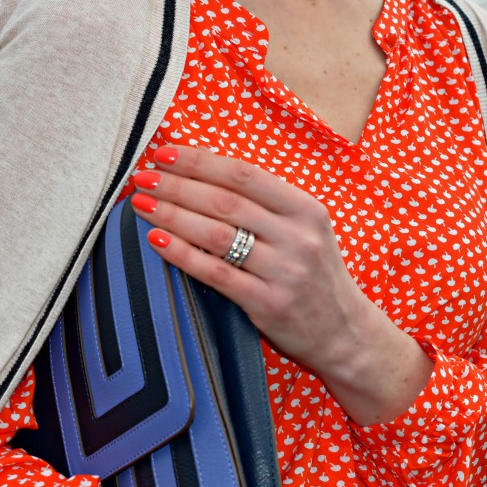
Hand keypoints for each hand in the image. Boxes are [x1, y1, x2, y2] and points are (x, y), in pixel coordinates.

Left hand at [131, 145, 432, 424]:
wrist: (346, 334)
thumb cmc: (314, 275)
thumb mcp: (304, 231)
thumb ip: (264, 206)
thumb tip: (203, 176)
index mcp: (306, 209)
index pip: (244, 174)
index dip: (200, 161)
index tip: (166, 153)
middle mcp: (298, 236)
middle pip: (225, 201)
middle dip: (177, 184)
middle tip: (143, 176)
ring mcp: (284, 271)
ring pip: (216, 234)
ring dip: (172, 214)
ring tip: (141, 203)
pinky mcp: (268, 303)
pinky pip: (215, 273)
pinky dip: (181, 254)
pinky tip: (156, 240)